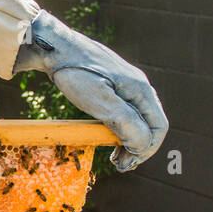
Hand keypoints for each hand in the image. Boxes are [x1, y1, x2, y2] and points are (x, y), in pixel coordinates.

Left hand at [13, 10, 167, 170]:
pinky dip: (119, 127)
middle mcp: (138, 85)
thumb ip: (126, 123)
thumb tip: (143, 146)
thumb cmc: (75, 72)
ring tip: (113, 154)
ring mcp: (124, 83)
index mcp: (141, 89)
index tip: (125, 164)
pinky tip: (105, 133)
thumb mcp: (100, 101)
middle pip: (150, 124)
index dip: (146, 150)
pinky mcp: (110, 82)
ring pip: (137, 117)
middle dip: (138, 147)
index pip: (159, 127)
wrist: (53, 46)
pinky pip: (124, 109)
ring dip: (129, 139)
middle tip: (118, 165)